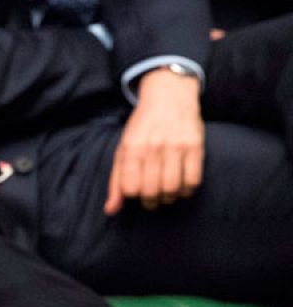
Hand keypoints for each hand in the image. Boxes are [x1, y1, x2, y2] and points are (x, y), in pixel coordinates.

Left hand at [104, 68, 204, 213]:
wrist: (168, 96)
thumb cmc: (142, 127)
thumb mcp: (123, 148)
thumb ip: (116, 180)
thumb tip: (110, 210)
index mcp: (131, 147)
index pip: (130, 188)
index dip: (133, 196)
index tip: (137, 193)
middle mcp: (152, 147)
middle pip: (151, 191)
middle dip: (151, 201)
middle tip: (152, 199)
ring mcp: (175, 146)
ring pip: (172, 188)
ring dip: (169, 198)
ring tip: (166, 194)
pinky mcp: (195, 146)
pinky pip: (193, 180)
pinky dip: (187, 190)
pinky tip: (182, 185)